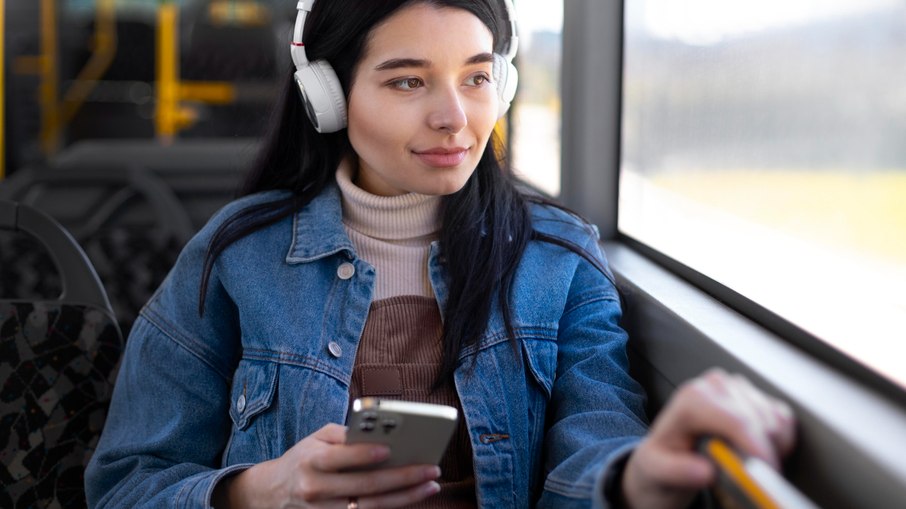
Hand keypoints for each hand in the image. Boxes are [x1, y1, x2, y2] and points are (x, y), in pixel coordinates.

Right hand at [213, 423, 440, 507]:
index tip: (391, 449)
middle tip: (431, 469)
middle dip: (402, 478)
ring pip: (370, 507)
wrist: (274, 492)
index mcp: (312, 461)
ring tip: (431, 485)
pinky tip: (413, 497)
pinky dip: (392, 507)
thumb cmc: (305, 458)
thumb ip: (345, 434)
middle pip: (364, 486)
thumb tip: (380, 435)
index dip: (365, 455)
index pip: (341, 458)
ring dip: (405, 497)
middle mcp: (317, 489)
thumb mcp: (316, 437)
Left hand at [621, 369, 795, 508]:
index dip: (758, 449)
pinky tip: (757, 453)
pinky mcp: (755, 396)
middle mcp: (717, 386)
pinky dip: (780, 442)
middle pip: (761, 422)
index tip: (766, 475)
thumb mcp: (657, 469)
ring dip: (772, 450)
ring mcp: (738, 388)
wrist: (670, 451)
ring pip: (776, 422)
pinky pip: (784, 420)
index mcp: (693, 398)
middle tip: (753, 482)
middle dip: (765, 456)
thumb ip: (677, 471)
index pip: (736, 421)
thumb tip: (705, 471)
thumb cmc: (663, 457)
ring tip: (746, 465)